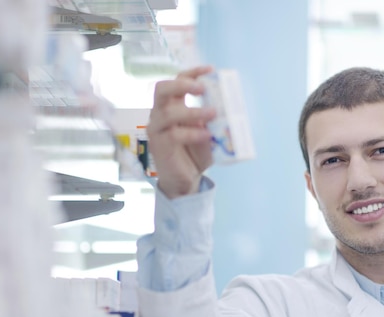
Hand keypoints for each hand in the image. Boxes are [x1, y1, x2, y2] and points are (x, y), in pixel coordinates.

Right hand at [146, 66, 216, 198]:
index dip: (192, 73)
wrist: (185, 180)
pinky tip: (206, 136)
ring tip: (212, 114)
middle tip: (203, 89)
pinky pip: (173, 134)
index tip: (211, 70)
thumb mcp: (208, 132)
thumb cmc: (195, 154)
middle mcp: (160, 114)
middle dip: (183, 85)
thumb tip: (227, 106)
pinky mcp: (159, 145)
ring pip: (168, 112)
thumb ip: (212, 120)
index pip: (176, 81)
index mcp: (171, 106)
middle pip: (162, 89)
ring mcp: (157, 129)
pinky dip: (192, 133)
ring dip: (193, 112)